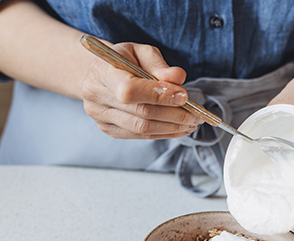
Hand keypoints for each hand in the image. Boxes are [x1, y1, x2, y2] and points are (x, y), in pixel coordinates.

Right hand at [81, 42, 202, 138]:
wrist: (100, 74)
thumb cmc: (124, 60)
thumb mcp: (141, 52)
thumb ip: (159, 65)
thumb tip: (178, 79)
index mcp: (102, 71)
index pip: (130, 90)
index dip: (159, 96)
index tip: (184, 96)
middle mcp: (96, 96)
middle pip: (141, 113)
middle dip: (174, 115)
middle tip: (197, 115)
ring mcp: (100, 117)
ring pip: (142, 129)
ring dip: (172, 128)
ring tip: (192, 123)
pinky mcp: (109, 130)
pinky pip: (140, 136)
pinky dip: (163, 133)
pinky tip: (179, 128)